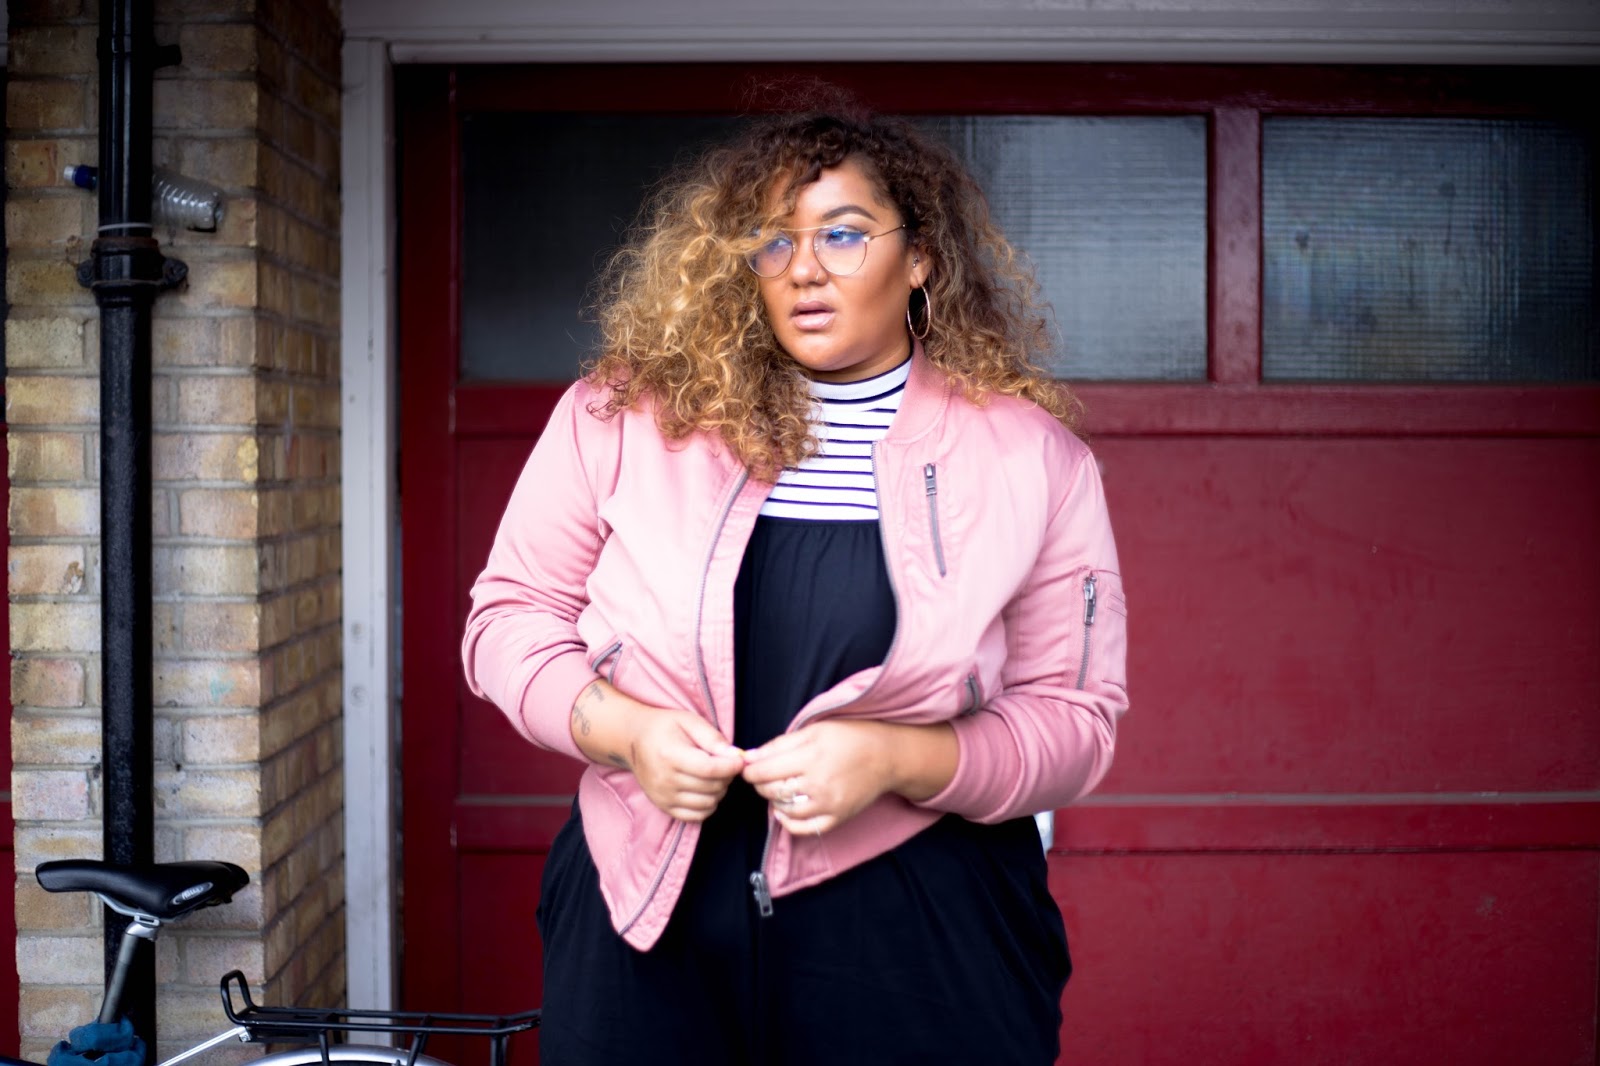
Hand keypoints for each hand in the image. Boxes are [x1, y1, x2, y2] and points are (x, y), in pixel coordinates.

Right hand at [570, 679, 744, 821]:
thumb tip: (735, 755)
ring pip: (707, 803)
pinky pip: (696, 816)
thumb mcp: (689, 721)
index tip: (740, 760)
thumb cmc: (664, 727)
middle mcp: (665, 780)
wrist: (633, 739)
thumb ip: (712, 737)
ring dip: (719, 791)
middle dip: (727, 776)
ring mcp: (663, 796)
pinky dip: (708, 806)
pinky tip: (707, 790)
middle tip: (726, 764)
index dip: (730, 767)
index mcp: (671, 756)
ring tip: (716, 775)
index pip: (709, 769)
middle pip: (711, 787)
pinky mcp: (664, 806)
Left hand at [740, 720, 896, 835]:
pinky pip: (804, 829)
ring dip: (773, 801)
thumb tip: (749, 757)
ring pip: (785, 810)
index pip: (765, 770)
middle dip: (760, 783)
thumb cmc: (849, 738)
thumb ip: (780, 744)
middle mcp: (818, 783)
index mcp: (811, 756)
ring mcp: (828, 804)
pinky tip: (785, 811)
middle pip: (773, 790)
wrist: (886, 756)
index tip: (748, 767)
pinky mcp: (837, 818)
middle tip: (762, 776)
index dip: (750, 770)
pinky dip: (788, 822)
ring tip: (777, 789)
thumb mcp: (815, 730)